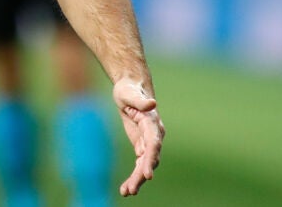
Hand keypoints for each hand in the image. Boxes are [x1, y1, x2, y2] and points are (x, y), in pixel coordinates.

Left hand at [113, 79, 164, 196]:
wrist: (131, 89)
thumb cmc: (129, 90)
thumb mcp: (130, 93)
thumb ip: (140, 101)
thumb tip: (153, 103)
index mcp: (153, 124)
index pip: (154, 144)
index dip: (151, 158)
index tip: (147, 173)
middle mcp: (154, 135)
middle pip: (150, 158)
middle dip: (142, 174)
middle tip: (132, 189)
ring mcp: (149, 142)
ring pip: (145, 164)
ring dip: (137, 180)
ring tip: (127, 192)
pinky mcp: (141, 146)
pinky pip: (140, 164)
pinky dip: (134, 176)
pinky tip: (126, 189)